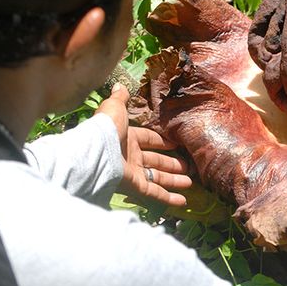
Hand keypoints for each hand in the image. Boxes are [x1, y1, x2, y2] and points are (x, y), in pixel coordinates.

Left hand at [95, 83, 191, 206]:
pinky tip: (182, 201)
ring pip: (157, 178)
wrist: (96, 150)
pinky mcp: (135, 187)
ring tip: (189, 182)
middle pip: (155, 161)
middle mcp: (130, 156)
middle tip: (187, 167)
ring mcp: (133, 173)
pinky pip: (154, 193)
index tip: (175, 145)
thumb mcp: (115, 107)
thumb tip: (119, 84)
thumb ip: (120, 98)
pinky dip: (168, 198)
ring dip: (173, 181)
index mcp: (127, 137)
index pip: (148, 140)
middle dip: (171, 164)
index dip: (161, 142)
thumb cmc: (107, 127)